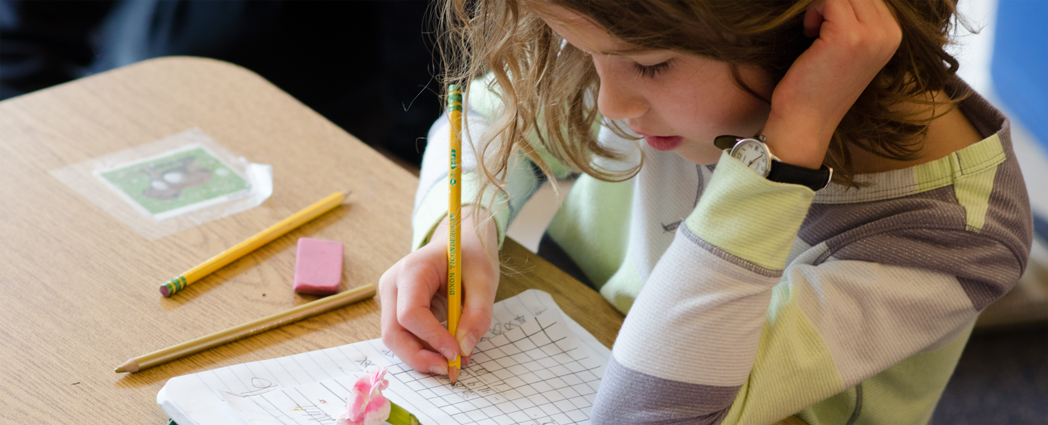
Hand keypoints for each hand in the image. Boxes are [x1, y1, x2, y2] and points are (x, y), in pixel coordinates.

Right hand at [379, 207, 499, 375]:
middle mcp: (393, 284)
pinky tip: (445, 351)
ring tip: (453, 360)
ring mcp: (391, 298)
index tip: (457, 352)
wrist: (457, 243)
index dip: (432, 338)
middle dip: (419, 357)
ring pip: (395, 339)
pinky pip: (404, 337)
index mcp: (412, 269)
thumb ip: (478, 314)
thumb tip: (464, 349)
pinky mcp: (395, 310)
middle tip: (450, 370)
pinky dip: (423, 350)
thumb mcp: (484, 280)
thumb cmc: (470, 256)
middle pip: (393, 332)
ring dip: (422, 356)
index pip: (410, 313)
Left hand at [762, 0, 901, 168]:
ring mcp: (871, 35)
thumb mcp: (849, 49)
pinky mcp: (847, 36)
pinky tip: (809, 32)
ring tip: (814, 31)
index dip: (843, 4)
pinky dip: (814, 10)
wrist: (806, 122)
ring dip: (822, 5)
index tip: (826, 27)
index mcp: (894, 36)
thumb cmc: (820, 87)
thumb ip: (856, 21)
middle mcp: (890, 34)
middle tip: (817, 28)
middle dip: (832, 2)